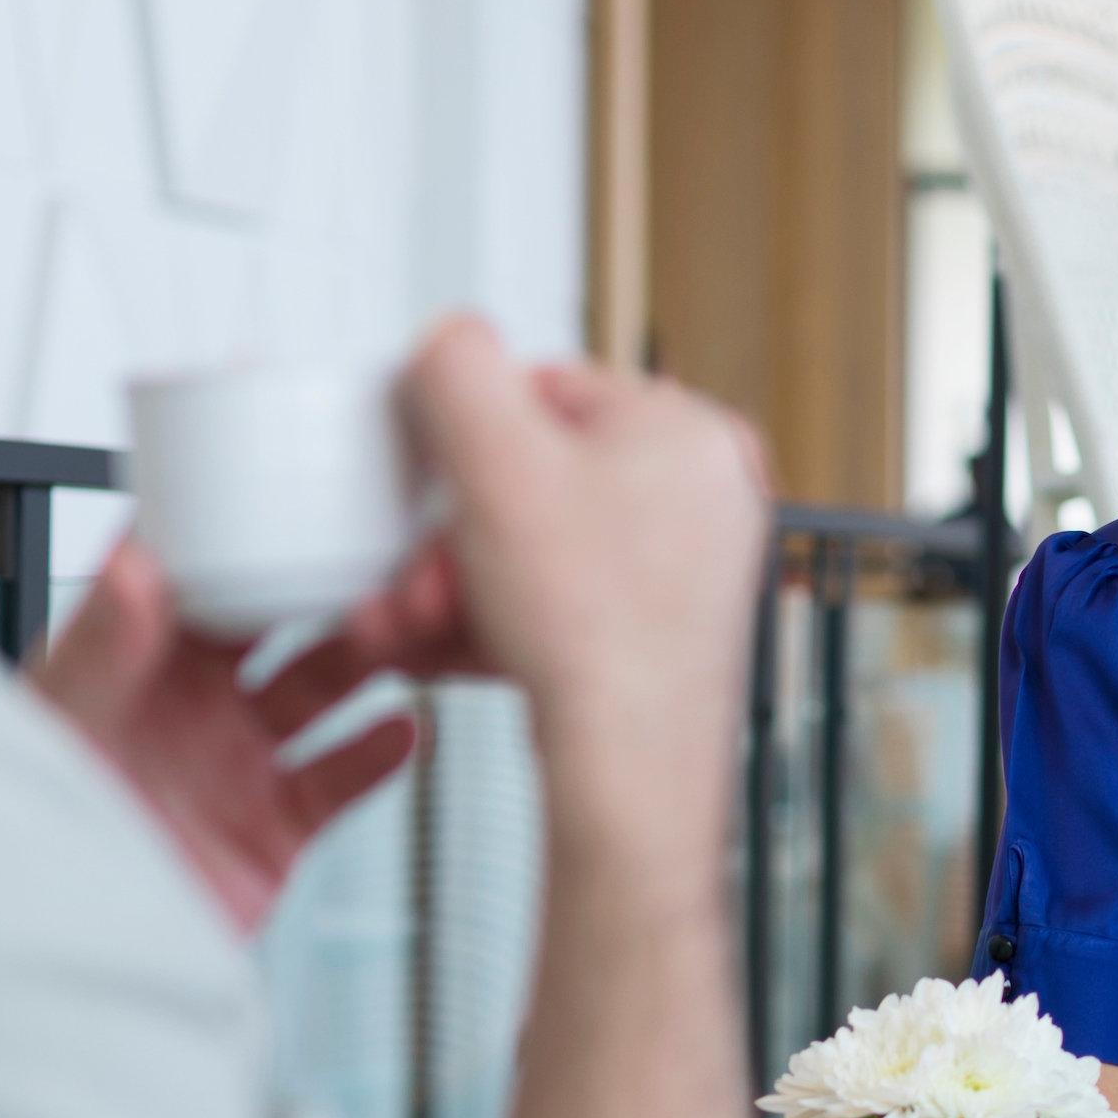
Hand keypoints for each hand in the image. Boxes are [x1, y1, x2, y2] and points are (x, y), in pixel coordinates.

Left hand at [30, 537, 419, 933]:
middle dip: (336, 591)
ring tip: (410, 636)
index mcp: (133, 659)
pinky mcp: (271, 832)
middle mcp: (189, 706)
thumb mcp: (62, 726)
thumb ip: (102, 645)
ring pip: (325, 692)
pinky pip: (341, 780)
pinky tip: (406, 729)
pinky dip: (382, 753)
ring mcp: (235, 766)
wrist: (58, 958)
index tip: (307, 493)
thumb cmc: (24, 836)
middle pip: (283, 623)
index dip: (255, 530)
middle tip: (387, 560)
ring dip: (373, 661)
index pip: (205, 572)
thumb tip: (133, 560)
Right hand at [387, 316, 768, 846]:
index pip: (545, 388)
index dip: (466, 436)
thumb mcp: (495, 461)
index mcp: (688, 430)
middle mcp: (705, 495)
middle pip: (535, 482)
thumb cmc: (594, 632)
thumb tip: (448, 344)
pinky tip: (447, 651)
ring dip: (457, 584)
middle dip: (451, 534)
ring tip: (412, 623)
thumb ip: (455, 369)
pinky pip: (557, 607)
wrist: (629, 773)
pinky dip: (496, 625)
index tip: (426, 478)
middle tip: (414, 575)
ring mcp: (688, 572)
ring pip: (537, 552)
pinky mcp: (661, 637)